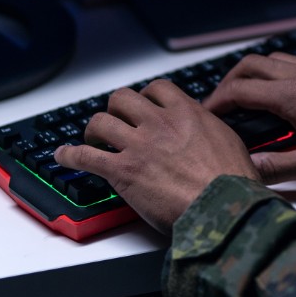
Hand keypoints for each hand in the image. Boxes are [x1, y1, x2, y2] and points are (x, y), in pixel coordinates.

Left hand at [54, 80, 258, 232]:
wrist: (224, 207)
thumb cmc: (232, 182)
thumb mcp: (229, 141)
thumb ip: (209, 129)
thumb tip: (207, 130)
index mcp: (187, 112)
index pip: (156, 89)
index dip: (145, 98)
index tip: (143, 107)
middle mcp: (159, 123)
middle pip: (122, 99)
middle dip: (116, 110)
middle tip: (116, 123)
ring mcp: (138, 146)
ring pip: (100, 122)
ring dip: (93, 131)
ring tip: (92, 140)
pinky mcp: (122, 171)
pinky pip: (85, 156)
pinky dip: (69, 155)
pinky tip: (63, 155)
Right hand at [204, 52, 295, 185]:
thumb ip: (277, 167)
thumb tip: (245, 169)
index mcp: (292, 96)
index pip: (239, 91)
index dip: (216, 103)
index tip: (204, 116)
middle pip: (249, 65)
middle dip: (227, 83)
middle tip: (219, 107)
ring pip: (270, 60)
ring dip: (251, 76)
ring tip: (245, 102)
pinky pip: (290, 63)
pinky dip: (272, 74)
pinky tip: (279, 98)